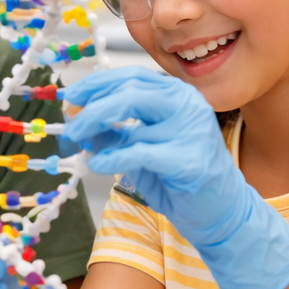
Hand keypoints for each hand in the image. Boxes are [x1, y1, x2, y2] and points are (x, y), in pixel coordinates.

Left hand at [61, 66, 288, 288]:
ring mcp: (191, 130)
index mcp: (176, 95)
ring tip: (79, 145)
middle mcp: (187, 105)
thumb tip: (78, 122)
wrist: (219, 211)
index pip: (131, 77)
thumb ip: (114, 133)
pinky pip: (140, 152)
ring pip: (132, 119)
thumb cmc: (178, 177)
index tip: (71, 100)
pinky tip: (98, 164)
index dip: (96, 85)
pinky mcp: (188, 160)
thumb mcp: (139, 149)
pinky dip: (112, 157)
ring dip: (95, 130)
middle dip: (91, 108)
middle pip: (129, 92)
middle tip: (69, 128)